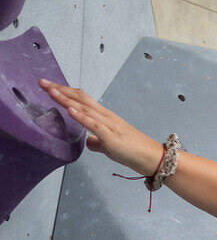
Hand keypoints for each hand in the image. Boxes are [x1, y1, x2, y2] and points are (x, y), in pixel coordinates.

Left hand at [38, 79, 163, 176]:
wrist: (150, 157)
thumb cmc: (131, 151)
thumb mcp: (109, 146)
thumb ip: (97, 142)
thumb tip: (87, 142)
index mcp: (103, 116)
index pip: (81, 99)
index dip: (65, 92)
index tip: (48, 86)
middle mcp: (105, 116)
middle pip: (80, 98)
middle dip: (59, 90)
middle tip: (41, 82)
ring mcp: (108, 125)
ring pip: (84, 108)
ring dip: (66, 99)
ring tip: (50, 92)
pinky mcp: (111, 136)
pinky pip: (94, 124)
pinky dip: (81, 116)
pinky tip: (70, 110)